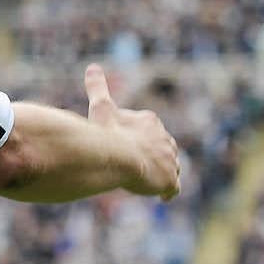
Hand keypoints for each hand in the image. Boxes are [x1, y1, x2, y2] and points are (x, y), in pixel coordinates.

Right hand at [85, 64, 179, 200]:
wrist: (117, 155)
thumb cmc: (107, 132)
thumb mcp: (101, 108)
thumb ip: (98, 88)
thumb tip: (91, 66)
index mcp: (150, 122)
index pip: (150, 131)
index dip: (140, 140)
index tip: (129, 146)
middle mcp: (165, 140)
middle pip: (163, 149)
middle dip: (155, 156)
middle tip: (138, 166)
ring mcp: (169, 161)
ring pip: (171, 167)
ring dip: (161, 173)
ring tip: (148, 181)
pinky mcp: (169, 180)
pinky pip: (172, 188)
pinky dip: (167, 191)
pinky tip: (161, 196)